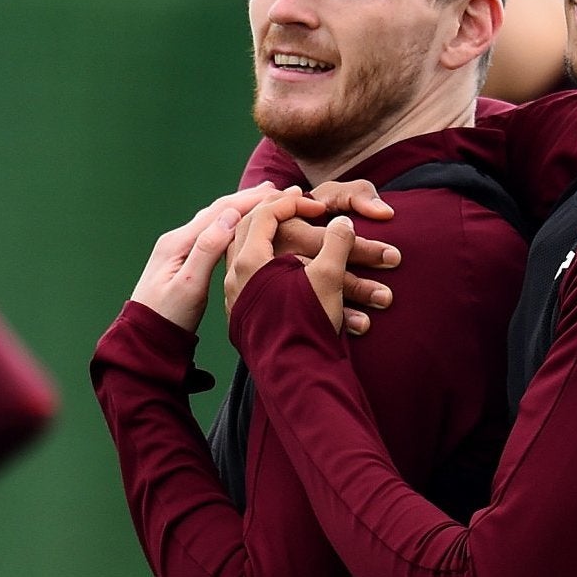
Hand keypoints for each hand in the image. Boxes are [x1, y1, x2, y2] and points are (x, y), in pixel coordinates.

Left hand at [131, 186, 280, 331]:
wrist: (144, 337)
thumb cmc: (167, 317)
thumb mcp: (189, 286)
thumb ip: (208, 250)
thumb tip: (230, 216)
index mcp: (179, 242)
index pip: (221, 211)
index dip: (251, 200)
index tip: (278, 192)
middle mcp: (177, 238)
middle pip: (218, 209)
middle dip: (249, 197)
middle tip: (278, 188)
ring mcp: (178, 247)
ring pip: (215, 218)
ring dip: (240, 206)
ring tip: (264, 197)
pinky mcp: (182, 257)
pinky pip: (211, 231)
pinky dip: (231, 221)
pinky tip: (240, 221)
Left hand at [225, 194, 392, 335]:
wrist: (294, 374)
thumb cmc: (308, 325)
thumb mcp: (328, 278)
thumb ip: (336, 244)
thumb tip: (342, 222)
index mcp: (250, 262)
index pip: (265, 215)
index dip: (293, 203)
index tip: (317, 206)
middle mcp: (234, 276)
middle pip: (247, 227)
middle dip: (273, 210)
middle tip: (295, 203)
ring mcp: (234, 295)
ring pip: (241, 250)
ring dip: (263, 233)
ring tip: (283, 225)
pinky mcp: (240, 312)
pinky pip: (243, 272)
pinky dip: (259, 257)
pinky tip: (274, 260)